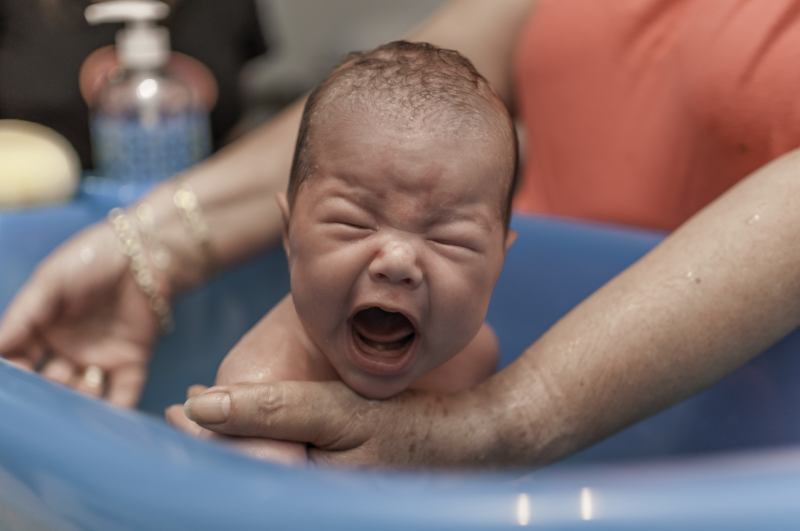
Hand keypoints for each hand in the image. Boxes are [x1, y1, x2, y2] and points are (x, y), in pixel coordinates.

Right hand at [0, 222, 159, 406]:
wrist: (147, 253)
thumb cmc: (93, 259)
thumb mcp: (49, 282)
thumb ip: (21, 317)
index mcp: (42, 329)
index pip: (19, 361)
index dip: (15, 375)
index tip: (12, 390)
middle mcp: (67, 348)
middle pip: (49, 383)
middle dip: (46, 394)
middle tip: (45, 399)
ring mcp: (99, 357)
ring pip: (82, 393)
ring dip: (77, 402)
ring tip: (76, 392)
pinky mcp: (133, 362)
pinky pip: (122, 393)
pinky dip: (114, 410)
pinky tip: (105, 420)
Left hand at [182, 380, 503, 468]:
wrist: (479, 442)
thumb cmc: (415, 428)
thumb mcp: (340, 413)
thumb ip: (273, 410)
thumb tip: (199, 406)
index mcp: (304, 496)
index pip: (234, 475)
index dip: (200, 443)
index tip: (173, 411)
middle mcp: (315, 504)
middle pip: (249, 476)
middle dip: (215, 445)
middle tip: (184, 413)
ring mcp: (329, 500)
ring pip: (269, 475)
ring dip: (241, 443)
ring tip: (212, 415)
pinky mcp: (342, 492)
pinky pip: (295, 474)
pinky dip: (272, 446)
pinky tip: (262, 428)